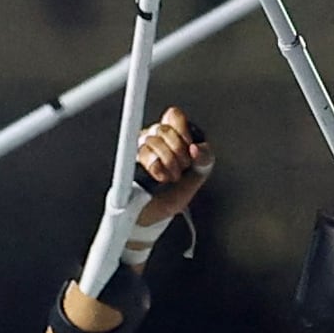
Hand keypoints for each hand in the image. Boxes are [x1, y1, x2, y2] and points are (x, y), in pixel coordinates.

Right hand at [129, 106, 214, 229]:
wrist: (151, 217)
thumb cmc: (171, 196)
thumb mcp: (196, 178)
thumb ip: (204, 160)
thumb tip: (198, 148)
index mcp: (171, 136)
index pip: (173, 115)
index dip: (182, 131)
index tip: (189, 150)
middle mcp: (153, 138)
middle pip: (165, 129)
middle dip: (178, 154)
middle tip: (180, 170)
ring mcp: (139, 148)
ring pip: (154, 141)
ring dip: (168, 163)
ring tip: (169, 177)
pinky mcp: (129, 159)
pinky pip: (145, 153)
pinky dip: (156, 167)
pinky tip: (158, 177)